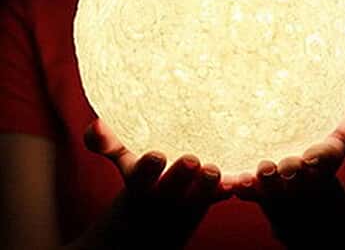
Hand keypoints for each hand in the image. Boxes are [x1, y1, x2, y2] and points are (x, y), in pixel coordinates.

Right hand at [82, 118, 233, 249]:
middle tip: (191, 160)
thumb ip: (108, 143)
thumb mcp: (122, 161)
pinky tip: (245, 180)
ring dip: (209, 186)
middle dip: (180, 176)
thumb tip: (96, 124)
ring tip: (216, 171)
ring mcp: (185, 201)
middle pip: (171, 188)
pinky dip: (233, 190)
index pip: (139, 177)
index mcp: (140, 184)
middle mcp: (162, 195)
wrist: (149, 223)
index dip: (147, 169)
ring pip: (199, 197)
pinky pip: (219, 198)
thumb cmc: (138, 180)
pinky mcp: (206, 202)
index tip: (156, 155)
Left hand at [232, 95, 344, 246]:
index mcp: (319, 166)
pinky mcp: (254, 191)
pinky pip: (244, 191)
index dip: (317, 160)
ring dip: (259, 184)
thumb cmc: (315, 159)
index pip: (322, 162)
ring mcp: (275, 188)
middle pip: (293, 178)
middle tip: (275, 165)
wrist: (299, 196)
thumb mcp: (335, 143)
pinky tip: (228, 182)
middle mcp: (298, 179)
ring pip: (268, 189)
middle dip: (286, 174)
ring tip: (249, 177)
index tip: (310, 158)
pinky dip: (236, 187)